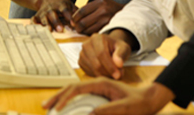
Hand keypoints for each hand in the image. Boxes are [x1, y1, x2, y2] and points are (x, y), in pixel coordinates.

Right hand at [31, 0, 77, 32]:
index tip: (73, 24)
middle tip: (60, 29)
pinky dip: (33, 24)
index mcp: (61, 5)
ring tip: (49, 31)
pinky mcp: (37, 16)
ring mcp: (43, 12)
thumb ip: (76, 12)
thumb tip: (86, 21)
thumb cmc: (61, 4)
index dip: (69, 16)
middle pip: (53, 14)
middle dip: (56, 22)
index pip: (65, 10)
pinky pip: (34, 20)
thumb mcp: (70, 4)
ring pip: (44, 18)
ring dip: (46, 24)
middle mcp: (51, 8)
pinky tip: (34, 29)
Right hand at [43, 79, 174, 114]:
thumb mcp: (125, 108)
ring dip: (61, 98)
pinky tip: (65, 107)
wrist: (149, 99)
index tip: (57, 108)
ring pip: (74, 91)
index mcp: (101, 83)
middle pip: (71, 88)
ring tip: (50, 106)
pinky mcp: (98, 94)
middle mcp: (96, 83)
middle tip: (45, 105)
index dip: (65, 98)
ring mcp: (96, 88)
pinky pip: (80, 96)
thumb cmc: (139, 103)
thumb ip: (108, 110)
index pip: (77, 88)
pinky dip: (70, 101)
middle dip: (57, 96)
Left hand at [71, 0, 123, 34]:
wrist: (127, 14)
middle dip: (77, 26)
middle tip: (75, 28)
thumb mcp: (102, 3)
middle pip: (84, 21)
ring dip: (82, 31)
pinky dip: (90, 34)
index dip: (75, 17)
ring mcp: (107, 20)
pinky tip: (88, 33)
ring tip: (80, 31)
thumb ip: (90, 7)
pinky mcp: (109, 28)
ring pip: (88, 29)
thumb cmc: (110, 8)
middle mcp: (103, 10)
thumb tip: (74, 16)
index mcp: (100, 2)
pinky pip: (95, 33)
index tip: (72, 20)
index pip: (82, 10)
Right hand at [79, 31, 131, 78]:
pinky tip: (105, 73)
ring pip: (93, 69)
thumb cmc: (116, 47)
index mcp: (96, 38)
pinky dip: (99, 76)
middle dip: (108, 73)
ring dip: (105, 75)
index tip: (118, 75)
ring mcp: (82, 53)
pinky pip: (89, 72)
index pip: (101, 54)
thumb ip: (121, 54)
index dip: (110, 66)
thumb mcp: (123, 48)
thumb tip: (118, 64)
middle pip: (96, 64)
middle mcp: (86, 44)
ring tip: (113, 73)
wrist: (108, 47)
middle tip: (118, 76)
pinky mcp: (80, 61)